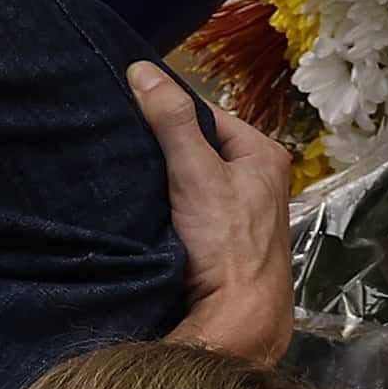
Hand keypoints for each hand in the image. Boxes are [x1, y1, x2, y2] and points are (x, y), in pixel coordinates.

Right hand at [135, 60, 293, 363]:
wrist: (237, 318)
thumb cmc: (227, 242)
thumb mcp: (196, 172)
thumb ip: (171, 121)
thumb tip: (142, 70)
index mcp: (264, 155)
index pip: (210, 116)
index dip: (172, 112)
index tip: (132, 111)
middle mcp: (259, 181)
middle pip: (200, 151)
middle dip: (166, 151)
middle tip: (122, 147)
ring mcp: (241, 215)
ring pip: (192, 184)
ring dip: (164, 185)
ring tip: (126, 176)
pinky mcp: (221, 245)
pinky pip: (188, 214)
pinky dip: (167, 212)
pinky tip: (142, 213)